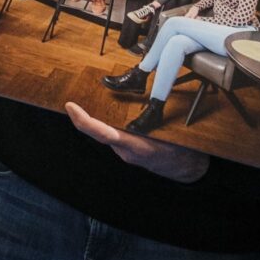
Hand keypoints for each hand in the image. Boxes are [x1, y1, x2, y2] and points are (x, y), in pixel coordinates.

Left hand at [65, 101, 211, 182]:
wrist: (189, 170)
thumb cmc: (185, 152)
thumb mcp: (174, 134)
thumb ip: (158, 120)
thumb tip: (150, 98)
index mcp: (136, 147)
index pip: (102, 134)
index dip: (84, 121)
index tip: (71, 107)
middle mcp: (126, 151)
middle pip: (99, 130)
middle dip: (88, 112)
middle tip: (79, 90)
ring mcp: (126, 153)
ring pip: (107, 132)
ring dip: (102, 117)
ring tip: (99, 95)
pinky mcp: (128, 151)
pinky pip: (114, 134)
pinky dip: (112, 123)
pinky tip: (117, 109)